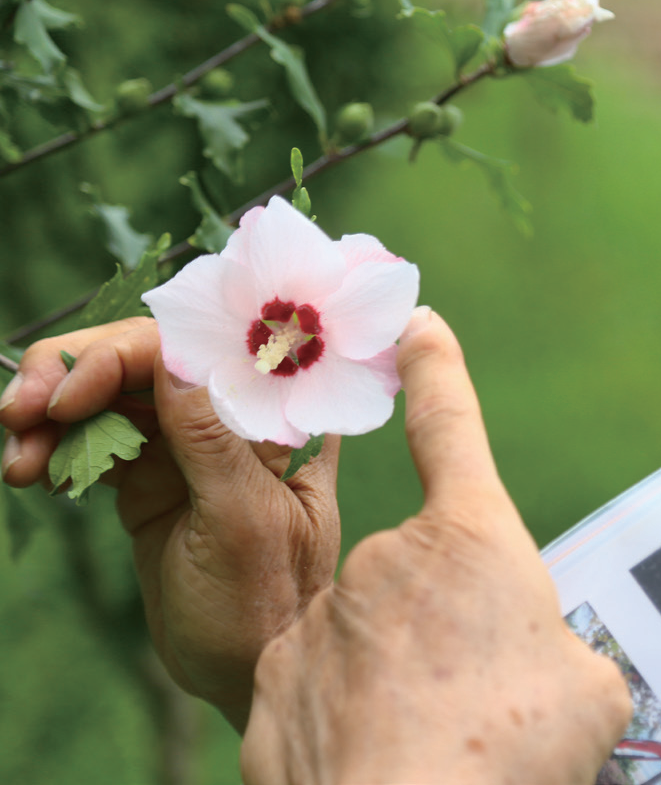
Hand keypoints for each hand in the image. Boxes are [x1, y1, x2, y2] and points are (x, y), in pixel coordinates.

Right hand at [0, 317, 340, 730]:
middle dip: (75, 376)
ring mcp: (188, 448)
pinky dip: (59, 449)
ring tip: (17, 464)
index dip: (124, 354)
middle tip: (18, 415)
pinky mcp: (153, 481)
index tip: (69, 396)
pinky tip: (32, 473)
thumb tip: (177, 358)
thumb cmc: (268, 605)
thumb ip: (212, 443)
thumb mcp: (244, 524)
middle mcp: (230, 420)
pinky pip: (97, 444)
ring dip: (55, 417)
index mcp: (273, 419)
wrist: (247, 672)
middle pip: (145, 361)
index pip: (196, 350)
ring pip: (113, 400)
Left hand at [240, 308, 631, 784]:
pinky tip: (378, 758)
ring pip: (368, 640)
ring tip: (430, 739)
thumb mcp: (587, 689)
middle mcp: (386, 562)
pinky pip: (319, 689)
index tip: (418, 323)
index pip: (451, 430)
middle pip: (420, 577)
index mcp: (470, 541)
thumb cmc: (518, 748)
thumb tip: (540, 659)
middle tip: (477, 696)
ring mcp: (321, 621)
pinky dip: (348, 719)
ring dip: (398, 680)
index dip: (438, 373)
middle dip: (444, 627)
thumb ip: (557, 648)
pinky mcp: (273, 682)